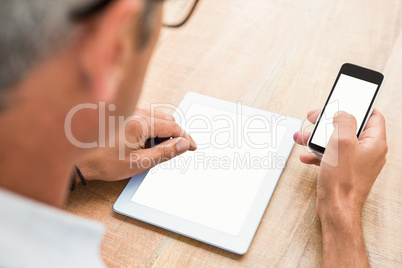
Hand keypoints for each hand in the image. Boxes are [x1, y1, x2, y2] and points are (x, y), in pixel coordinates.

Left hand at [74, 108, 196, 181]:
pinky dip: (152, 128)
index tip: (193, 147)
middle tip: (177, 151)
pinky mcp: (123, 113)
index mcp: (141, 122)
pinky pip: (146, 117)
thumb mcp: (139, 163)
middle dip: (175, 135)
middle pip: (167, 119)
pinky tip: (145, 142)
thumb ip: (165, 153)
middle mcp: (136, 112)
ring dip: (163, 132)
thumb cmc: (104, 161)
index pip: (173, 126)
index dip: (186, 138)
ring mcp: (129, 111)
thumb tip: (184, 145)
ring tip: (155, 150)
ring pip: (157, 117)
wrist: (77, 158)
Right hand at [294, 108, 386, 266]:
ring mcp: (356, 162)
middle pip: (349, 127)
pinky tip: (306, 156)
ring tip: (303, 137)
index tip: (344, 100)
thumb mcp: (342, 142)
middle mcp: (368, 152)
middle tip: (315, 118)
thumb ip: (344, 120)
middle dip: (328, 122)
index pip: (373, 115)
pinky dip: (318, 153)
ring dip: (318, 138)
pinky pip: (331, 155)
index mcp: (374, 142)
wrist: (336, 209)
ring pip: (336, 141)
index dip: (358, 106)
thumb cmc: (342, 180)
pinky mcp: (344, 171)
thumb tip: (343, 113)